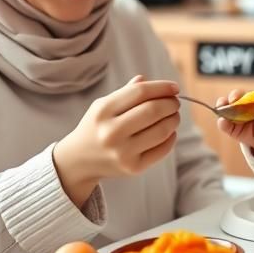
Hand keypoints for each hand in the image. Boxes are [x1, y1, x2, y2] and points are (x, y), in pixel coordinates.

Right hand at [54, 75, 179, 206]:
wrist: (78, 160)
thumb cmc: (96, 127)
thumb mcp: (104, 105)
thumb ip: (129, 92)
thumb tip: (158, 84)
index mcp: (103, 111)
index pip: (140, 92)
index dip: (162, 87)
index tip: (174, 87)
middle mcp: (112, 132)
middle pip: (153, 110)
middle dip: (171, 103)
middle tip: (175, 102)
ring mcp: (122, 152)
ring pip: (162, 131)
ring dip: (174, 120)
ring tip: (173, 116)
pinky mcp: (133, 168)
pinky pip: (162, 150)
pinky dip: (171, 138)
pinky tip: (170, 132)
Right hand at [215, 88, 253, 155]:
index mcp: (251, 99)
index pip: (244, 93)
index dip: (238, 94)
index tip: (237, 98)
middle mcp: (240, 105)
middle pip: (232, 97)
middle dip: (230, 98)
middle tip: (232, 102)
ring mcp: (234, 115)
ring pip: (224, 108)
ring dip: (221, 107)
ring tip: (222, 111)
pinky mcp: (230, 127)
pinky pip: (223, 124)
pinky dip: (222, 123)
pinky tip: (223, 122)